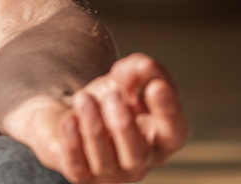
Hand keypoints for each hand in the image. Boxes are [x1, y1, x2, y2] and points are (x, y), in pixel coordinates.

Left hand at [22, 53, 189, 182]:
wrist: (65, 111)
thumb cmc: (105, 100)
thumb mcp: (124, 79)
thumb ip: (140, 69)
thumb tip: (145, 67)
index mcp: (158, 137)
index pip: (175, 132)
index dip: (169, 112)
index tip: (157, 87)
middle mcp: (139, 162)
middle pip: (139, 154)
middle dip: (125, 125)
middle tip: (112, 95)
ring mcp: (110, 172)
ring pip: (106, 160)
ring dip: (94, 126)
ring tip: (83, 97)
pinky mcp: (80, 174)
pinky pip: (77, 167)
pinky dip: (72, 142)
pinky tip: (69, 120)